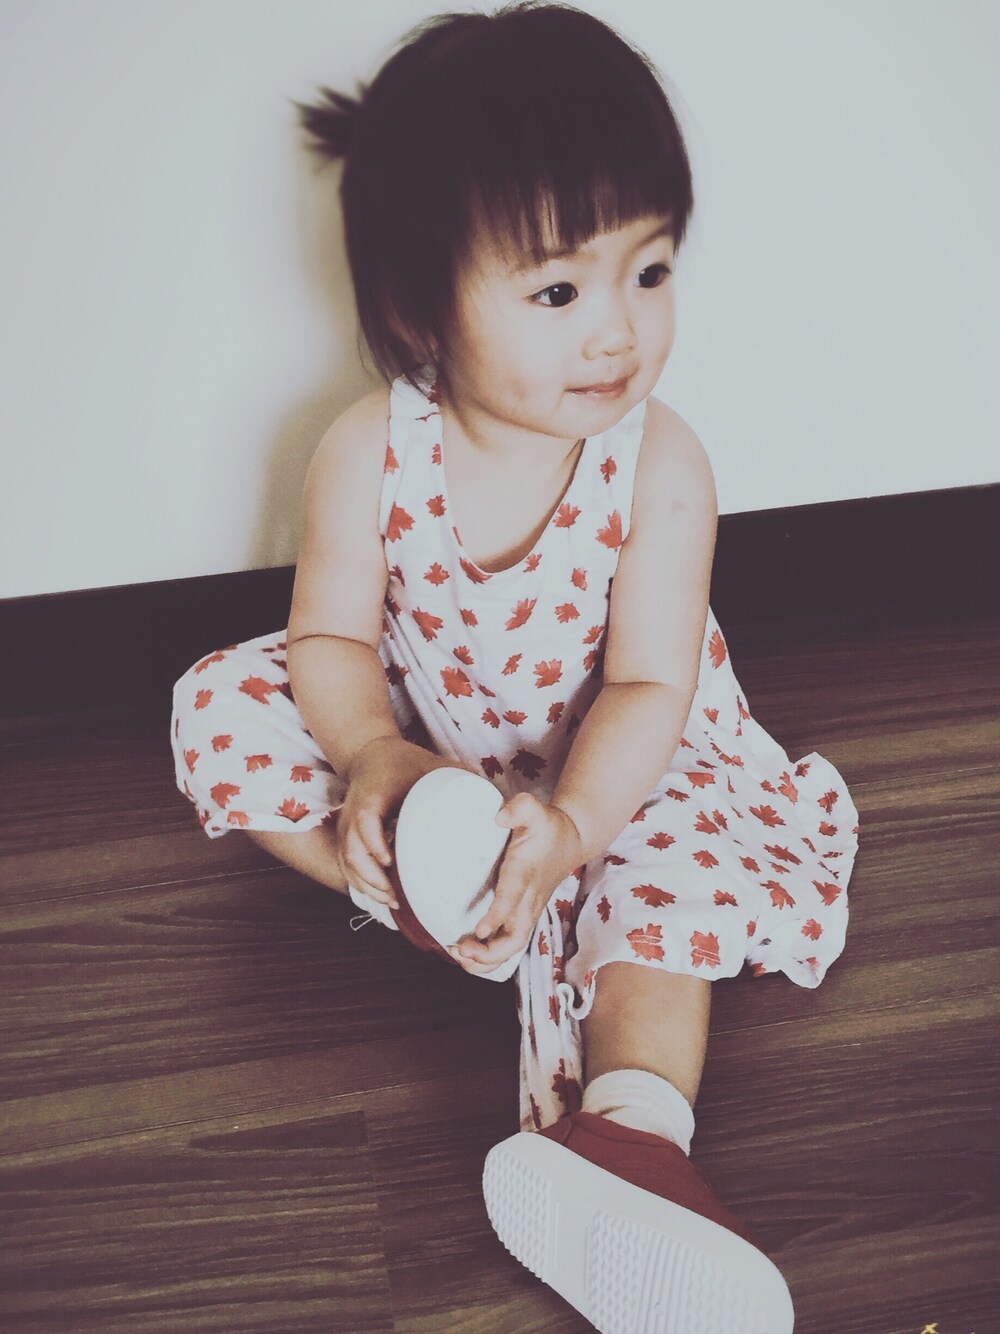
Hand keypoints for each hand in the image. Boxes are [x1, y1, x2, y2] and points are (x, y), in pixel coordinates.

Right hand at [338, 736, 468, 908]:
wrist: (372, 753)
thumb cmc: (403, 760)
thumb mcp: (431, 764)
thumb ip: (460, 777)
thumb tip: (495, 800)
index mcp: (374, 792)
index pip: (364, 820)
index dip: (373, 843)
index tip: (390, 861)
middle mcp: (355, 810)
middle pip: (351, 850)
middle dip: (371, 877)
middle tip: (396, 895)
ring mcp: (347, 824)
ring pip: (346, 861)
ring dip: (366, 885)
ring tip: (392, 901)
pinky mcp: (347, 835)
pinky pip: (346, 863)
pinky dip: (361, 882)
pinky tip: (382, 894)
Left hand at [448, 792, 583, 975]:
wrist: (571, 841)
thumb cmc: (548, 826)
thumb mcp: (535, 809)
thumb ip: (519, 808)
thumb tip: (500, 817)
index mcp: (526, 874)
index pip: (513, 900)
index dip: (497, 917)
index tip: (479, 930)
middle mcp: (528, 899)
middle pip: (514, 939)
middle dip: (488, 953)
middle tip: (461, 948)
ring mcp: (527, 912)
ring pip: (511, 948)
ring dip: (485, 960)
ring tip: (457, 954)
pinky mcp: (523, 917)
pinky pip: (507, 945)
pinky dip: (488, 956)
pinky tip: (464, 953)